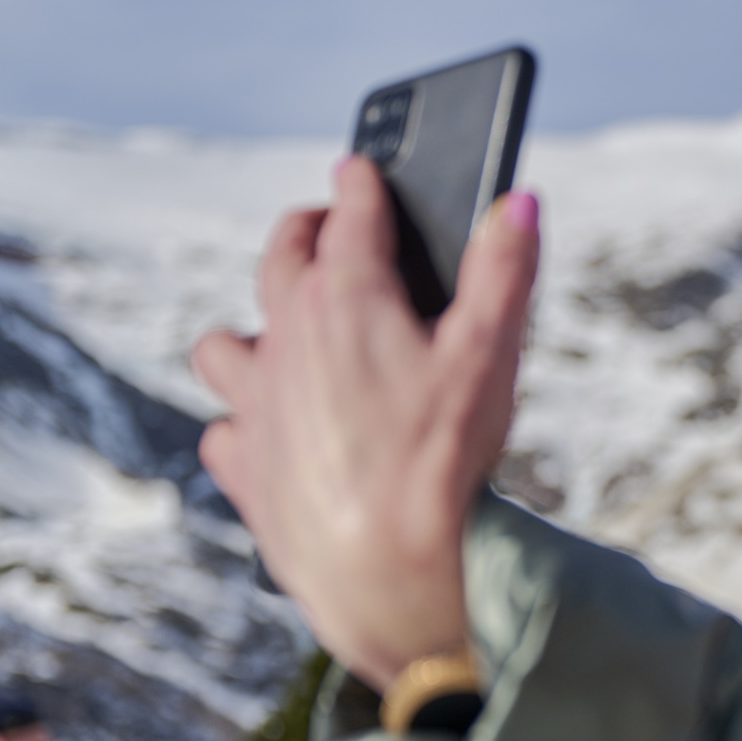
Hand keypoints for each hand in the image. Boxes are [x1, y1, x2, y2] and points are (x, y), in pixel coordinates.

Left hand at [193, 157, 539, 688]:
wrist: (388, 572)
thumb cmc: (444, 462)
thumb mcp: (493, 355)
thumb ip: (506, 270)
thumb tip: (517, 201)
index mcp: (348, 300)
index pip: (350, 215)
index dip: (361, 185)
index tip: (361, 168)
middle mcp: (285, 339)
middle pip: (280, 259)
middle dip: (305, 232)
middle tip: (328, 229)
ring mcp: (255, 402)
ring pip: (224, 344)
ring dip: (253, 331)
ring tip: (286, 339)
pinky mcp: (244, 464)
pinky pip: (225, 427)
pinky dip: (247, 421)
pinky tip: (276, 432)